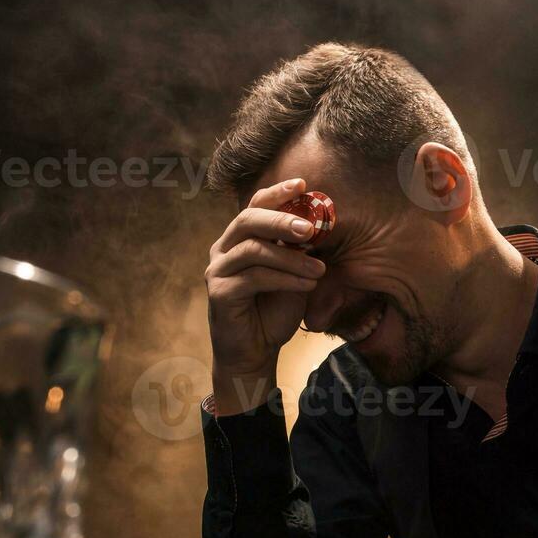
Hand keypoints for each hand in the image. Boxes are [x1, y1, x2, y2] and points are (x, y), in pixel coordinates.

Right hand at [205, 179, 326, 414]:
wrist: (255, 354)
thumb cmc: (274, 312)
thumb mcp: (293, 274)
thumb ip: (298, 250)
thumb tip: (320, 223)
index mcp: (240, 239)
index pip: (254, 205)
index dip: (277, 192)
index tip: (303, 184)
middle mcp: (223, 249)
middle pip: (249, 220)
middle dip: (282, 220)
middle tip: (312, 228)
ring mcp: (217, 270)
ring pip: (254, 250)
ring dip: (291, 258)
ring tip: (320, 269)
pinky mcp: (219, 293)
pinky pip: (254, 277)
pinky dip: (285, 279)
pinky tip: (307, 285)